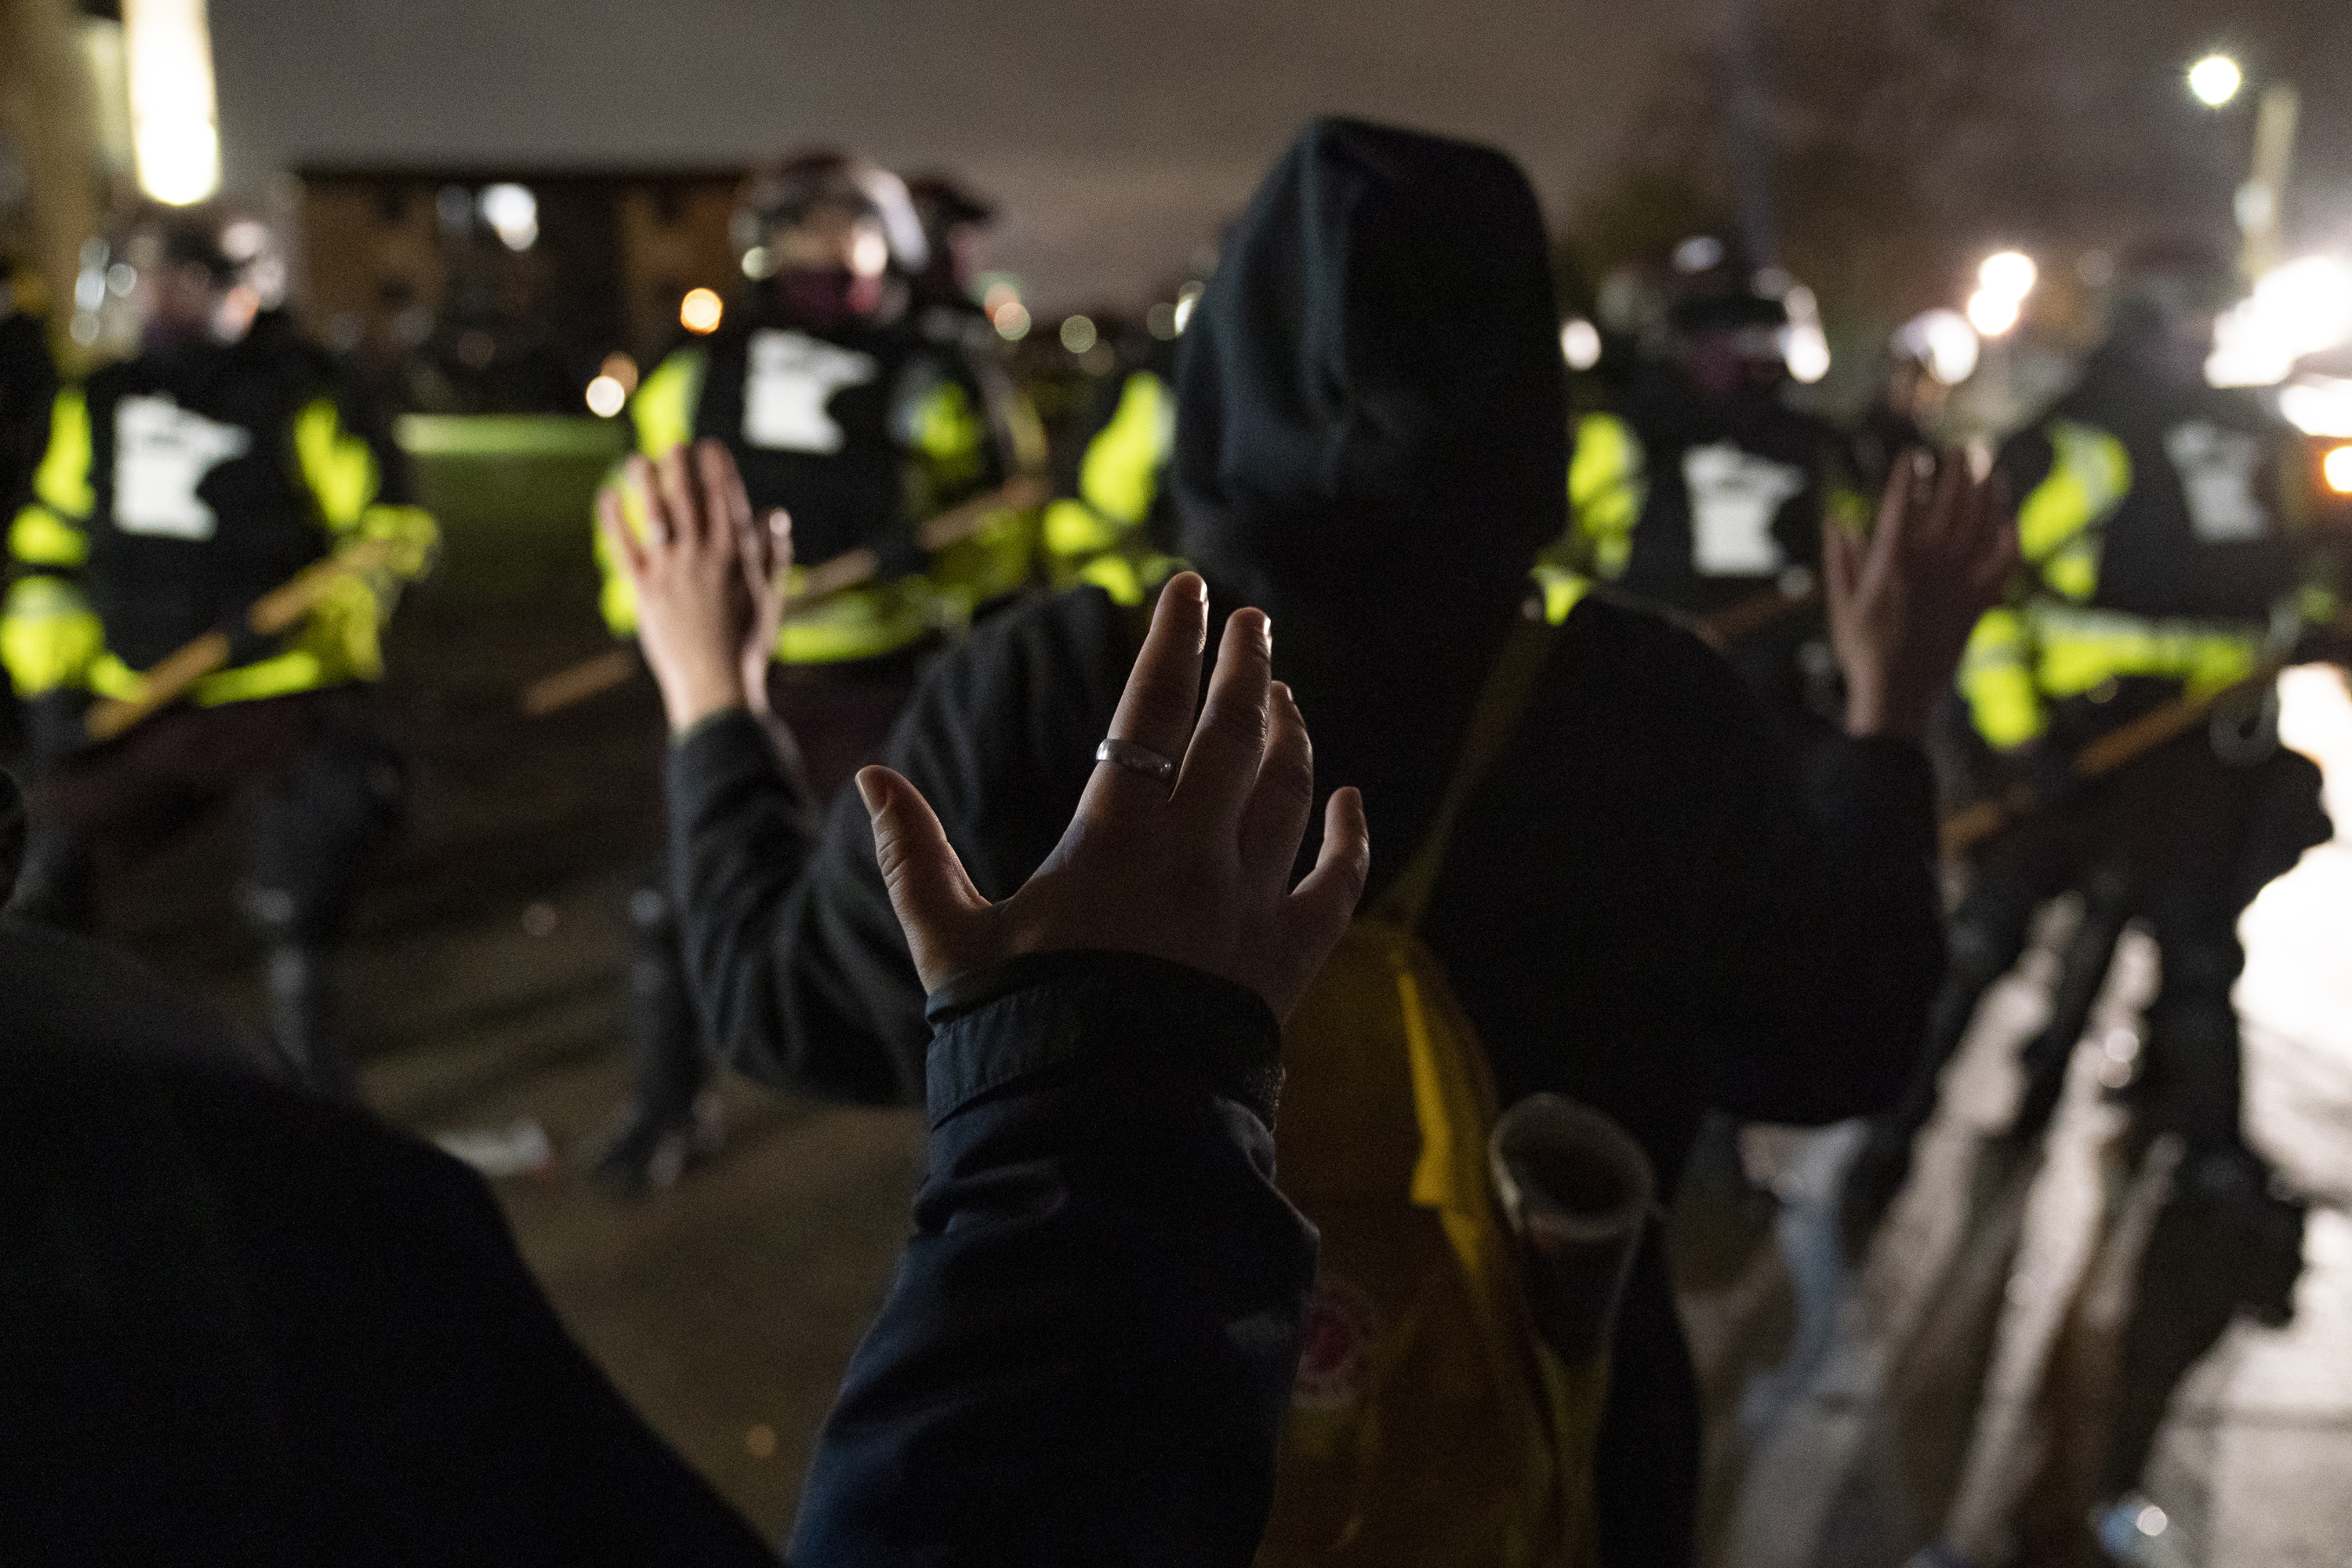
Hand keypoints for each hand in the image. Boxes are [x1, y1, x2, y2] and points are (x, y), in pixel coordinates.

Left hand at [597, 441, 793, 733]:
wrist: (715, 681)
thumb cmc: (747, 644)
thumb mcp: (769, 597)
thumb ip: (772, 555)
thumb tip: (776, 516)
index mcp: (737, 555)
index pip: (727, 499)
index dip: (718, 469)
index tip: (711, 448)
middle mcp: (703, 555)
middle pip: (689, 498)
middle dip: (681, 466)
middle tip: (675, 445)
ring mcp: (672, 570)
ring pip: (656, 513)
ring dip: (647, 482)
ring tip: (640, 460)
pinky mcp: (645, 588)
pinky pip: (625, 546)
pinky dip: (615, 519)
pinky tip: (608, 497)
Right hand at [857, 571, 1370, 1018]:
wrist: (1098, 1127)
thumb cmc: (1017, 1029)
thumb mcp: (949, 941)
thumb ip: (912, 856)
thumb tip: (871, 780)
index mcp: (1115, 839)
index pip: (1152, 710)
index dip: (1171, 641)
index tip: (1186, 589)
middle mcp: (1195, 858)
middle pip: (1236, 734)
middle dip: (1244, 666)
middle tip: (1250, 622)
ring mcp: (1248, 908)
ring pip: (1289, 793)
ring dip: (1291, 734)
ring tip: (1283, 695)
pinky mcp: (1285, 963)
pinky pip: (1334, 885)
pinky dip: (1347, 837)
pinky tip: (1348, 801)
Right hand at [1827, 447, 2016, 743]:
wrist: (1900, 695)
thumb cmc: (1862, 651)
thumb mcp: (1840, 605)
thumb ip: (1839, 560)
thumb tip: (1836, 521)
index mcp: (1892, 560)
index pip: (1901, 501)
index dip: (1907, 472)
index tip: (1911, 454)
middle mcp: (1931, 563)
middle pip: (1951, 501)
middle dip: (1958, 469)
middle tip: (1962, 449)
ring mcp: (1961, 580)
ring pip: (1982, 521)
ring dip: (1988, 489)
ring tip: (1990, 467)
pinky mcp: (1980, 600)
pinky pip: (2004, 560)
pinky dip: (2009, 535)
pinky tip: (2009, 518)